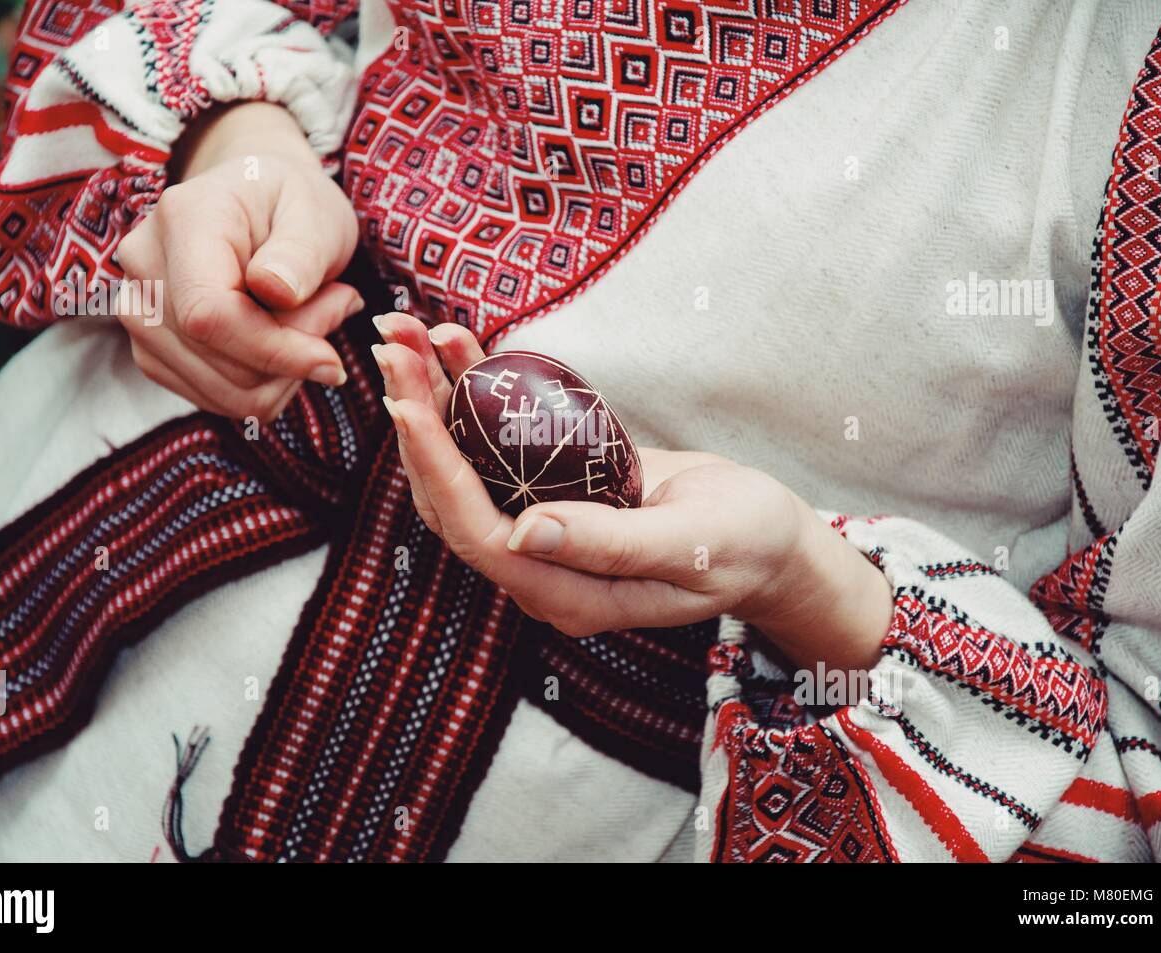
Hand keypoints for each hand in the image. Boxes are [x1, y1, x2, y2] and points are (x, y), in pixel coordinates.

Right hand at [115, 102, 361, 421]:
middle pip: (219, 359)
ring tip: (311, 316)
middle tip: (336, 305)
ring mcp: (139, 312)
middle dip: (293, 354)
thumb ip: (301, 253)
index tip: (331, 360)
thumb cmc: (292, 203)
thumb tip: (277, 292)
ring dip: (284, 372)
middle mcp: (144, 267)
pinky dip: (265, 384)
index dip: (274, 351)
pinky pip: (220, 399)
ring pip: (224, 391)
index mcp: (182, 219)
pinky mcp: (152, 350)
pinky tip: (283, 339)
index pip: (209, 314)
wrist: (257, 203)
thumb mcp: (316, 213)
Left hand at [372, 313, 892, 670]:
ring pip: (464, 467)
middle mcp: (540, 565)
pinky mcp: (552, 491)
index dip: (436, 469)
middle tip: (393, 343)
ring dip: (432, 399)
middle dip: (417, 418)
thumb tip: (524, 536)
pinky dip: (474, 395)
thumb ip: (612, 546)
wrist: (768, 537)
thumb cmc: (743, 544)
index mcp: (565, 593)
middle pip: (452, 496)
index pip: (477, 533)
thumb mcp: (691, 545)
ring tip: (408, 332)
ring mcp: (543, 529)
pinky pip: (499, 446)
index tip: (406, 403)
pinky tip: (459, 346)